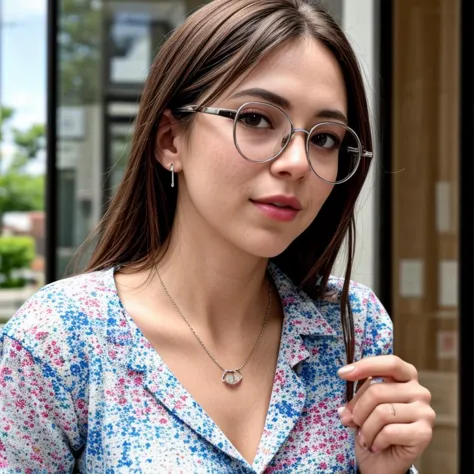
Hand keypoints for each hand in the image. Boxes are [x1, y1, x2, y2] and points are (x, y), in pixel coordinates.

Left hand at [337, 355, 434, 473]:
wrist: (383, 461)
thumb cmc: (373, 427)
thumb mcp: (362, 406)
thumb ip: (357, 400)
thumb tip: (344, 411)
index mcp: (406, 376)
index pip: (390, 363)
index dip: (365, 366)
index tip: (342, 373)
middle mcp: (420, 391)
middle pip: (378, 391)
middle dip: (358, 409)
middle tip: (352, 421)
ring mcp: (425, 412)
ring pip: (382, 413)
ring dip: (366, 428)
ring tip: (364, 437)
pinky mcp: (424, 433)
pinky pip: (389, 432)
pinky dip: (376, 440)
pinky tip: (376, 445)